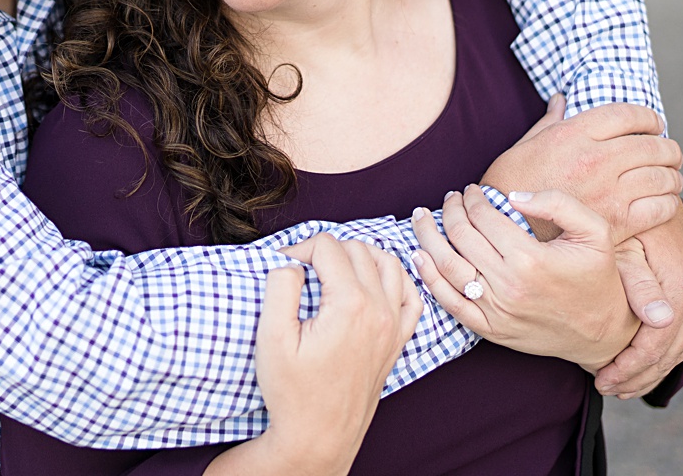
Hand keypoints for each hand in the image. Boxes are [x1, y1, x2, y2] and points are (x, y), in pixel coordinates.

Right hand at [203, 235, 422, 475]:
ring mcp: (394, 326)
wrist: (318, 437)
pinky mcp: (398, 340)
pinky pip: (410, 295)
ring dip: (360, 255)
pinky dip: (395, 278)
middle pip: (356, 249)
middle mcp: (380, 310)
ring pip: (388, 263)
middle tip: (300, 270)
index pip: (327, 246)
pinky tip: (372, 282)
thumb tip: (292, 263)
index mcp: (350, 305)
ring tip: (332, 267)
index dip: (298, 248)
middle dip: (325, 250)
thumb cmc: (293, 392)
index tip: (281, 267)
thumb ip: (280, 287)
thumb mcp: (272, 337)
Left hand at [410, 187, 636, 370]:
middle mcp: (508, 286)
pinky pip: (449, 302)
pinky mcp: (490, 330)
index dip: (471, 198)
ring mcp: (496, 311)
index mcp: (530, 259)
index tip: (470, 191)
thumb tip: (514, 195)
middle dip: (448, 211)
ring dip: (427, 238)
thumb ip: (558, 204)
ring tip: (422, 218)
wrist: (604, 333)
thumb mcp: (595, 232)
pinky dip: (428, 278)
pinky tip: (419, 256)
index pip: (483, 218)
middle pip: (460, 237)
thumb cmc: (599, 277)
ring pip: (446, 267)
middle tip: (449, 198)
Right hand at [481, 98, 682, 242]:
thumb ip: (551, 122)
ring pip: (662, 176)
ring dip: (672, 175)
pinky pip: (661, 208)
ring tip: (670, 177)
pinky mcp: (617, 222)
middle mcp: (595, 159)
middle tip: (669, 153)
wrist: (506, 229)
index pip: (628, 114)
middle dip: (668, 147)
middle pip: (653, 145)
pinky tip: (662, 201)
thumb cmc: (510, 184)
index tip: (654, 124)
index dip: (648, 117)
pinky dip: (668, 203)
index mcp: (573, 135)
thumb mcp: (525, 146)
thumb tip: (561, 100)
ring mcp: (609, 192)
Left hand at [595, 207, 682, 397]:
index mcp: (682, 281)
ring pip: (680, 344)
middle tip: (606, 388)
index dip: (632, 365)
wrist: (644, 185)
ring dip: (651, 369)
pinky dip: (662, 352)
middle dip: (639, 374)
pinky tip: (637, 364)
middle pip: (673, 349)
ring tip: (618, 384)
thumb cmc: (619, 212)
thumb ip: (637, 279)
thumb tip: (659, 319)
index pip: (660, 341)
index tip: (602, 379)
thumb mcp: (620, 243)